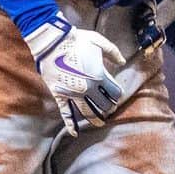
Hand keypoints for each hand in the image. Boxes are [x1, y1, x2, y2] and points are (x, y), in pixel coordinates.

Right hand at [24, 18, 124, 136]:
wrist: (52, 42)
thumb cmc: (76, 40)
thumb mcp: (99, 42)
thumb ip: (113, 52)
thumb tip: (122, 63)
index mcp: (99, 76)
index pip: (114, 93)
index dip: (118, 95)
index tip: (117, 94)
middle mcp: (88, 88)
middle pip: (103, 105)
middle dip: (109, 107)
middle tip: (110, 107)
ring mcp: (73, 93)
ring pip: (88, 112)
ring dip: (96, 119)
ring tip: (101, 123)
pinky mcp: (60, 95)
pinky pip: (66, 113)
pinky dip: (71, 125)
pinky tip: (75, 133)